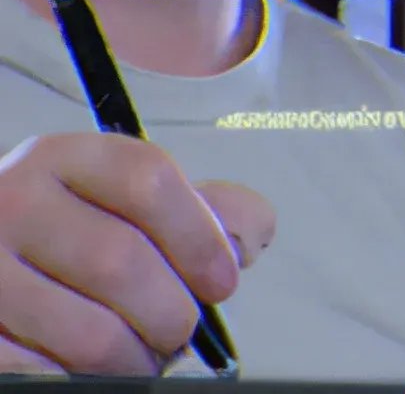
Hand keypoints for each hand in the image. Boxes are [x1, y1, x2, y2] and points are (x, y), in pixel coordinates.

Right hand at [0, 132, 275, 374]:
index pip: (148, 180)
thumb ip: (200, 208)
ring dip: (135, 360)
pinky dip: (81, 380)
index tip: (222, 281)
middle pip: (123, 263)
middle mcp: (12, 202)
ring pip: (92, 334)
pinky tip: (86, 369)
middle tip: (176, 331)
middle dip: (171, 314)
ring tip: (138, 357)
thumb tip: (253, 234)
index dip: (200, 237)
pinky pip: (43, 375)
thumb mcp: (126, 203)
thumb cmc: (67, 237)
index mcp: (64, 159)